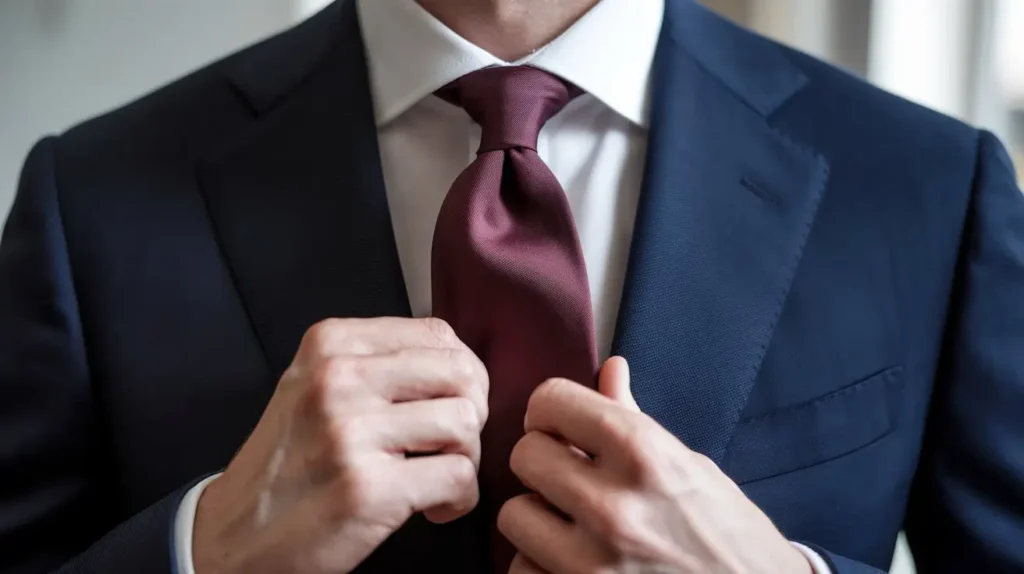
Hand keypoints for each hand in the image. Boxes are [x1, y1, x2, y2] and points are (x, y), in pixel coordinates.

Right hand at [192, 318, 487, 573]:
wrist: (237, 534)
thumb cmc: (292, 461)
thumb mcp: (316, 384)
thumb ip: (380, 362)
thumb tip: (462, 361)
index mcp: (330, 343)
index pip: (438, 334)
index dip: (462, 374)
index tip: (446, 406)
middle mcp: (337, 378)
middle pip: (461, 372)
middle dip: (472, 412)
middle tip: (450, 445)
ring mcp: (350, 432)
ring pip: (465, 422)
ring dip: (466, 459)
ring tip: (436, 478)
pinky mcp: (367, 488)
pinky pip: (458, 476)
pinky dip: (459, 499)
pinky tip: (433, 509)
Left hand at [499, 357, 811, 573]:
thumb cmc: (728, 534)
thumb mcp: (690, 466)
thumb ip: (633, 420)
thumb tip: (609, 368)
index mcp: (644, 454)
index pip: (550, 400)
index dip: (551, 412)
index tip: (561, 428)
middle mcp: (614, 505)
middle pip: (524, 456)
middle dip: (543, 463)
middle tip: (569, 478)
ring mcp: (592, 562)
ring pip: (514, 516)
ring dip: (538, 519)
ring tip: (573, 525)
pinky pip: (522, 569)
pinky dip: (540, 567)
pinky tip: (574, 563)